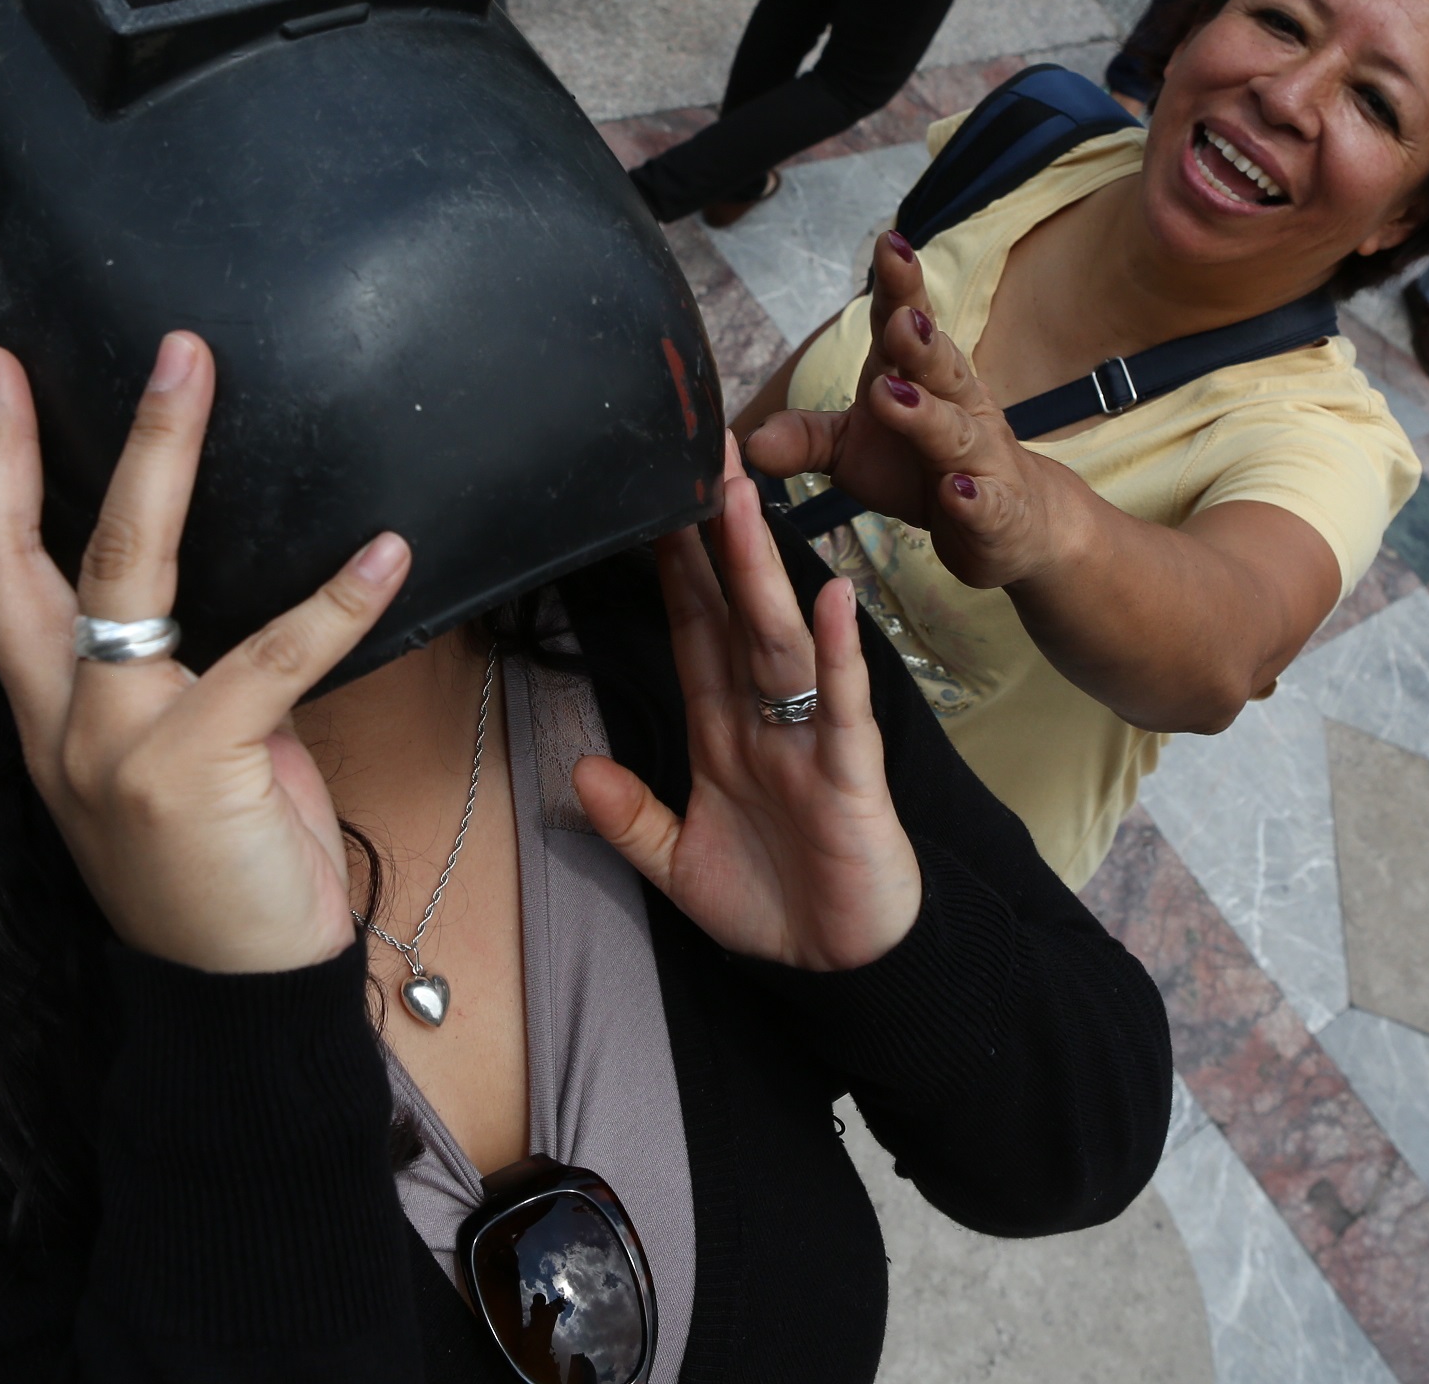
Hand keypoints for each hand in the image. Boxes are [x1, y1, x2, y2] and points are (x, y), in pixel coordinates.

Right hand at [0, 332, 410, 975]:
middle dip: (25, 446)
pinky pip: (271, 661)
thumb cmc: (222, 870)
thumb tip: (212, 598)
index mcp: (53, 719)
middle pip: (26, 556)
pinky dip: (334, 601)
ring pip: (126, 570)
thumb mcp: (178, 760)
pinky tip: (383, 551)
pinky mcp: (192, 768)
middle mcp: (65, 724)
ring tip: (191, 371)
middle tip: (18, 354)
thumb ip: (178, 680)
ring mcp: (117, 744)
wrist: (239, 995)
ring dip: (164, 456)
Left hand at [572, 437, 922, 971]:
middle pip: (736, 612)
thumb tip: (577, 771)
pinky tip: (835, 600)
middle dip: (716, 537)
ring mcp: (811, 738)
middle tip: (702, 458)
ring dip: (760, 572)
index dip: (674, 569)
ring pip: (780, 640)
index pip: (694, 631)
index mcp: (723, 729)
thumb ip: (631, 818)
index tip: (654, 501)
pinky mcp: (851, 774)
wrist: (841, 971)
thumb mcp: (677, 865)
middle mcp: (767, 718)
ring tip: (740, 502)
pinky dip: (839, 653)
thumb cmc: (773, 906)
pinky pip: (842, 706)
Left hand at [744, 232, 1085, 591]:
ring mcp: (981, 458)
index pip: (908, 324)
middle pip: (940, 366)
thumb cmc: (920, 468)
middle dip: (918, 343)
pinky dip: (972, 499)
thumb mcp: (852, 451)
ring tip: (895, 395)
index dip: (901, 286)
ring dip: (927, 414)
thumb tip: (747, 441)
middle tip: (898, 321)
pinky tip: (956, 491)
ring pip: (955, 431)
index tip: (889, 244)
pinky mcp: (998, 512)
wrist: (1011, 523)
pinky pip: (986, 504)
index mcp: (920, 378)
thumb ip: (805, 438)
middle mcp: (957, 406)